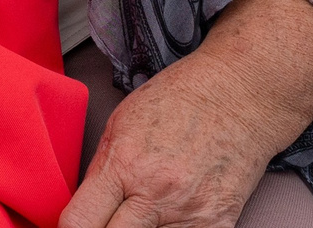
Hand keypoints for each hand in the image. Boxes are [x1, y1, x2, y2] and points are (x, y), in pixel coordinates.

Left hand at [61, 51, 277, 227]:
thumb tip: (84, 209)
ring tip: (140, 214)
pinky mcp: (218, 225)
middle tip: (105, 220)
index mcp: (125, 164)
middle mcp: (157, 195)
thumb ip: (101, 171)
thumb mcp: (121, 122)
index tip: (74, 224)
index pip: (80, 222)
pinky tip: (167, 217)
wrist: (238, 97)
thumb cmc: (178, 100)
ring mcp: (189, 215)